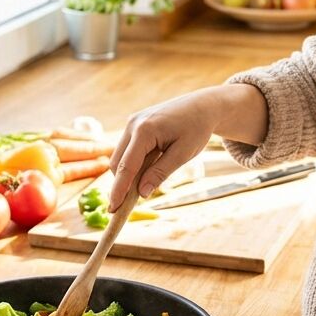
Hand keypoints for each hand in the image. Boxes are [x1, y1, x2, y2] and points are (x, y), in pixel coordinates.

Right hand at [108, 89, 222, 208]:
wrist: (202, 106)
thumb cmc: (196, 128)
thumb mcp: (183, 154)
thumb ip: (161, 172)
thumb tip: (141, 193)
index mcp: (144, 130)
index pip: (127, 166)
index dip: (119, 190)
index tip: (113, 209)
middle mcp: (132, 124)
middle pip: (118, 163)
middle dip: (121, 185)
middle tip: (128, 207)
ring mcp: (132, 123)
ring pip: (121, 157)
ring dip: (129, 174)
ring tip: (146, 185)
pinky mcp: (135, 126)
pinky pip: (128, 150)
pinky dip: (134, 164)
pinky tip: (148, 170)